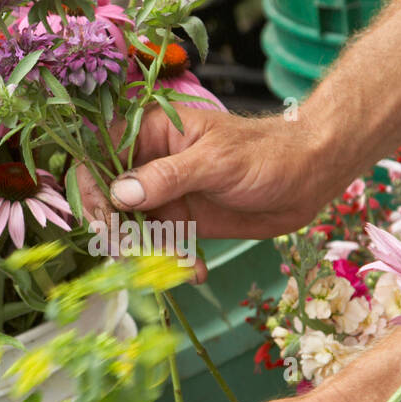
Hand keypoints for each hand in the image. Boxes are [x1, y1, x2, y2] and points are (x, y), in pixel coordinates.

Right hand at [76, 103, 336, 242]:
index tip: (105, 221)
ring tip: (176, 265)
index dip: (92, 189)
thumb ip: (166, 177)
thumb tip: (119, 194)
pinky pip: (161, 245)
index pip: (99, 156)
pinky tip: (196, 270)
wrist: (308, 178)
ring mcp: (163, 193)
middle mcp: (149, 162)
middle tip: (133, 253)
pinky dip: (173, 262)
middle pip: (108, 197)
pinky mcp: (181, 220)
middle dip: (118, 230)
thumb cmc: (265, 154)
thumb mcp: (214, 162)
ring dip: (148, 252)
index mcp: (149, 131)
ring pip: (133, 227)